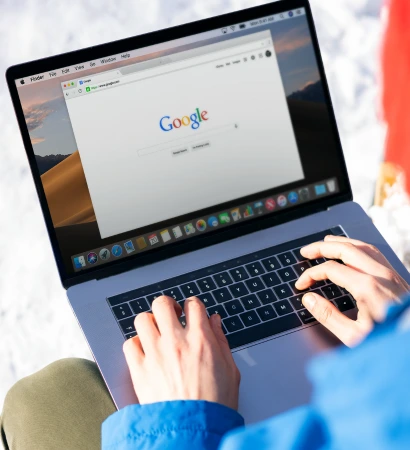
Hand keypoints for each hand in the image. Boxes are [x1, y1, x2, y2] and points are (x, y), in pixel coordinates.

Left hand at [123, 296, 239, 409]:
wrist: (194, 431)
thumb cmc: (214, 405)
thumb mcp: (230, 370)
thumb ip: (221, 340)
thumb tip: (214, 321)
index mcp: (201, 340)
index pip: (193, 304)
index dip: (192, 305)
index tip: (191, 311)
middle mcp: (176, 342)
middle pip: (163, 304)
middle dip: (168, 306)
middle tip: (171, 315)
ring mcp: (155, 354)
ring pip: (142, 319)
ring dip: (150, 322)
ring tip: (156, 331)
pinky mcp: (140, 369)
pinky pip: (129, 344)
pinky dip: (136, 344)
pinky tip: (145, 351)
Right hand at [295, 235, 409, 346]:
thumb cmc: (390, 341)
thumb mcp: (354, 336)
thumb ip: (328, 316)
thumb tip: (309, 300)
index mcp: (367, 287)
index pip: (331, 269)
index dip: (311, 274)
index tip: (302, 284)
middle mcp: (380, 275)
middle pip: (346, 249)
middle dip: (322, 248)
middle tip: (306, 252)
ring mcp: (390, 274)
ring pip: (362, 246)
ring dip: (340, 243)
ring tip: (325, 243)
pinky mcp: (397, 277)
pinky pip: (374, 253)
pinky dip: (357, 247)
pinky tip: (351, 250)